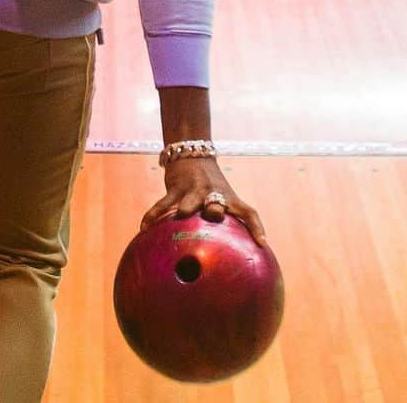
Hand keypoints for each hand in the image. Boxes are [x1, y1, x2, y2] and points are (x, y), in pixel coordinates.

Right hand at [139, 156, 266, 247]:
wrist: (192, 153)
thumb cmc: (210, 184)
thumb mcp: (223, 194)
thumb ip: (226, 218)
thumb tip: (229, 253)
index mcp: (228, 197)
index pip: (248, 211)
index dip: (256, 227)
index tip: (262, 244)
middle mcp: (212, 193)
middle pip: (216, 206)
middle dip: (215, 215)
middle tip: (214, 222)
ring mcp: (192, 190)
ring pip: (187, 204)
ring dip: (183, 213)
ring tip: (177, 223)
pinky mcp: (174, 188)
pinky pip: (162, 204)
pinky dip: (153, 215)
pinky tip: (144, 228)